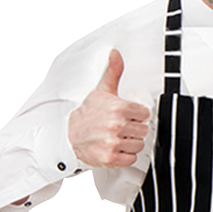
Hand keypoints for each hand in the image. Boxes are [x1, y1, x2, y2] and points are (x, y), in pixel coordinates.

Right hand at [67, 50, 151, 168]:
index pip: (144, 114)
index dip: (137, 115)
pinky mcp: (110, 158)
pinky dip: (125, 155)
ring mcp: (112, 143)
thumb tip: (115, 53)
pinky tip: (115, 147)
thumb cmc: (87, 113)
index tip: (127, 116)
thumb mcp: (101, 90)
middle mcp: (116, 126)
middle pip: (143, 130)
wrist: (68, 135)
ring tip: (117, 137)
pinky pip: (131, 158)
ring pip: (138, 144)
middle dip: (134, 129)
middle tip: (121, 127)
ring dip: (130, 142)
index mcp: (118, 108)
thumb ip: (113, 71)